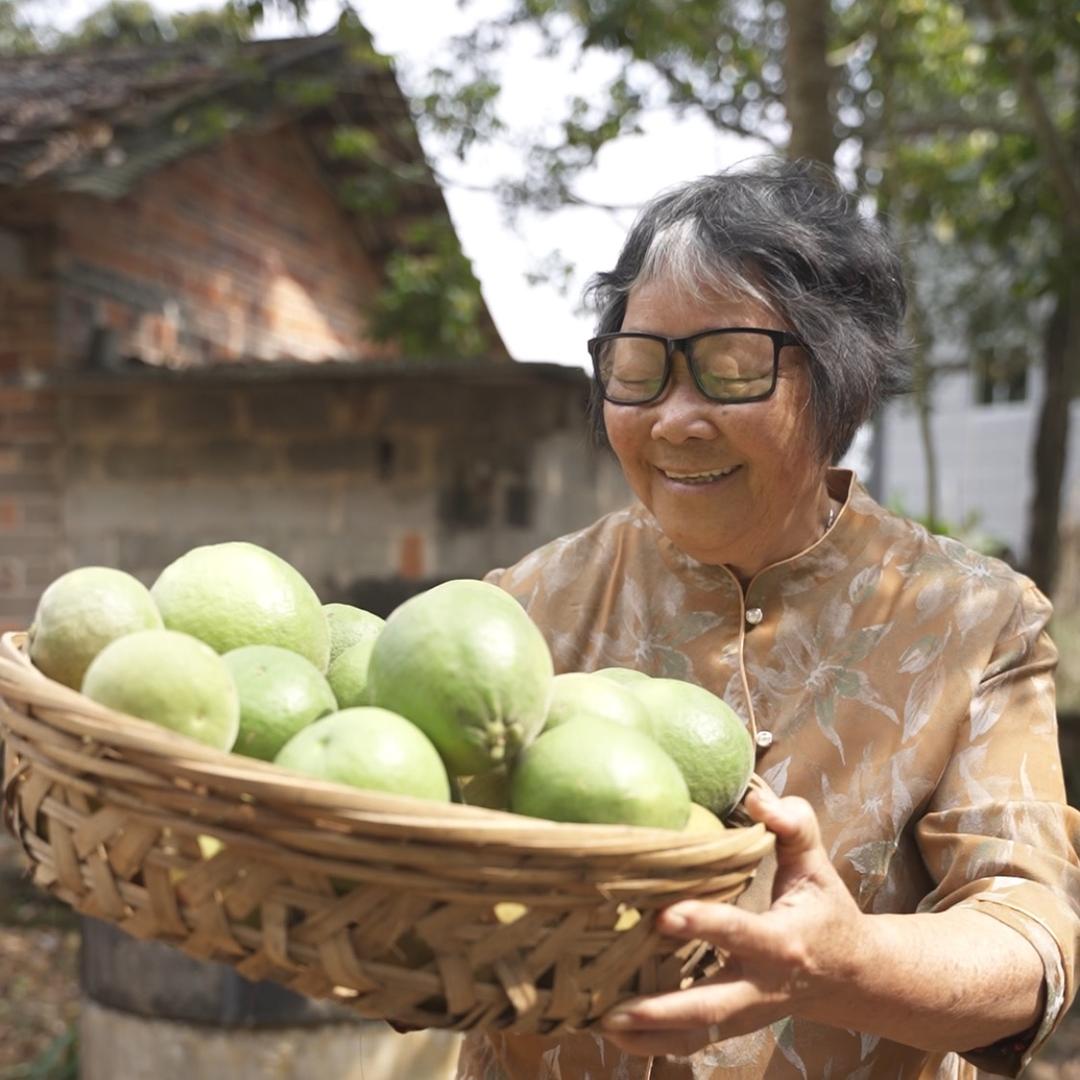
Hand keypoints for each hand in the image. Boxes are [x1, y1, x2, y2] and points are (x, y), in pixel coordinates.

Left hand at [600, 786, 865, 1057]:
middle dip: (665, 1009)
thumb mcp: (816, 864)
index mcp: (783, 942)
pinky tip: (612, 1036)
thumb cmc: (824, 909)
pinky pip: (692, 1042)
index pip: (739, 933)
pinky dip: (653, 1044)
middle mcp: (763, 986)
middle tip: (617, 1008)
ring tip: (600, 1026)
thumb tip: (755, 798)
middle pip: (712, 1006)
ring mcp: (746, 1014)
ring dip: (650, 1036)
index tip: (663, 914)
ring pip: (697, 1035)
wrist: (851, 976)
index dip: (704, 925)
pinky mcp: (732, 1025)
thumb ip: (793, 825)